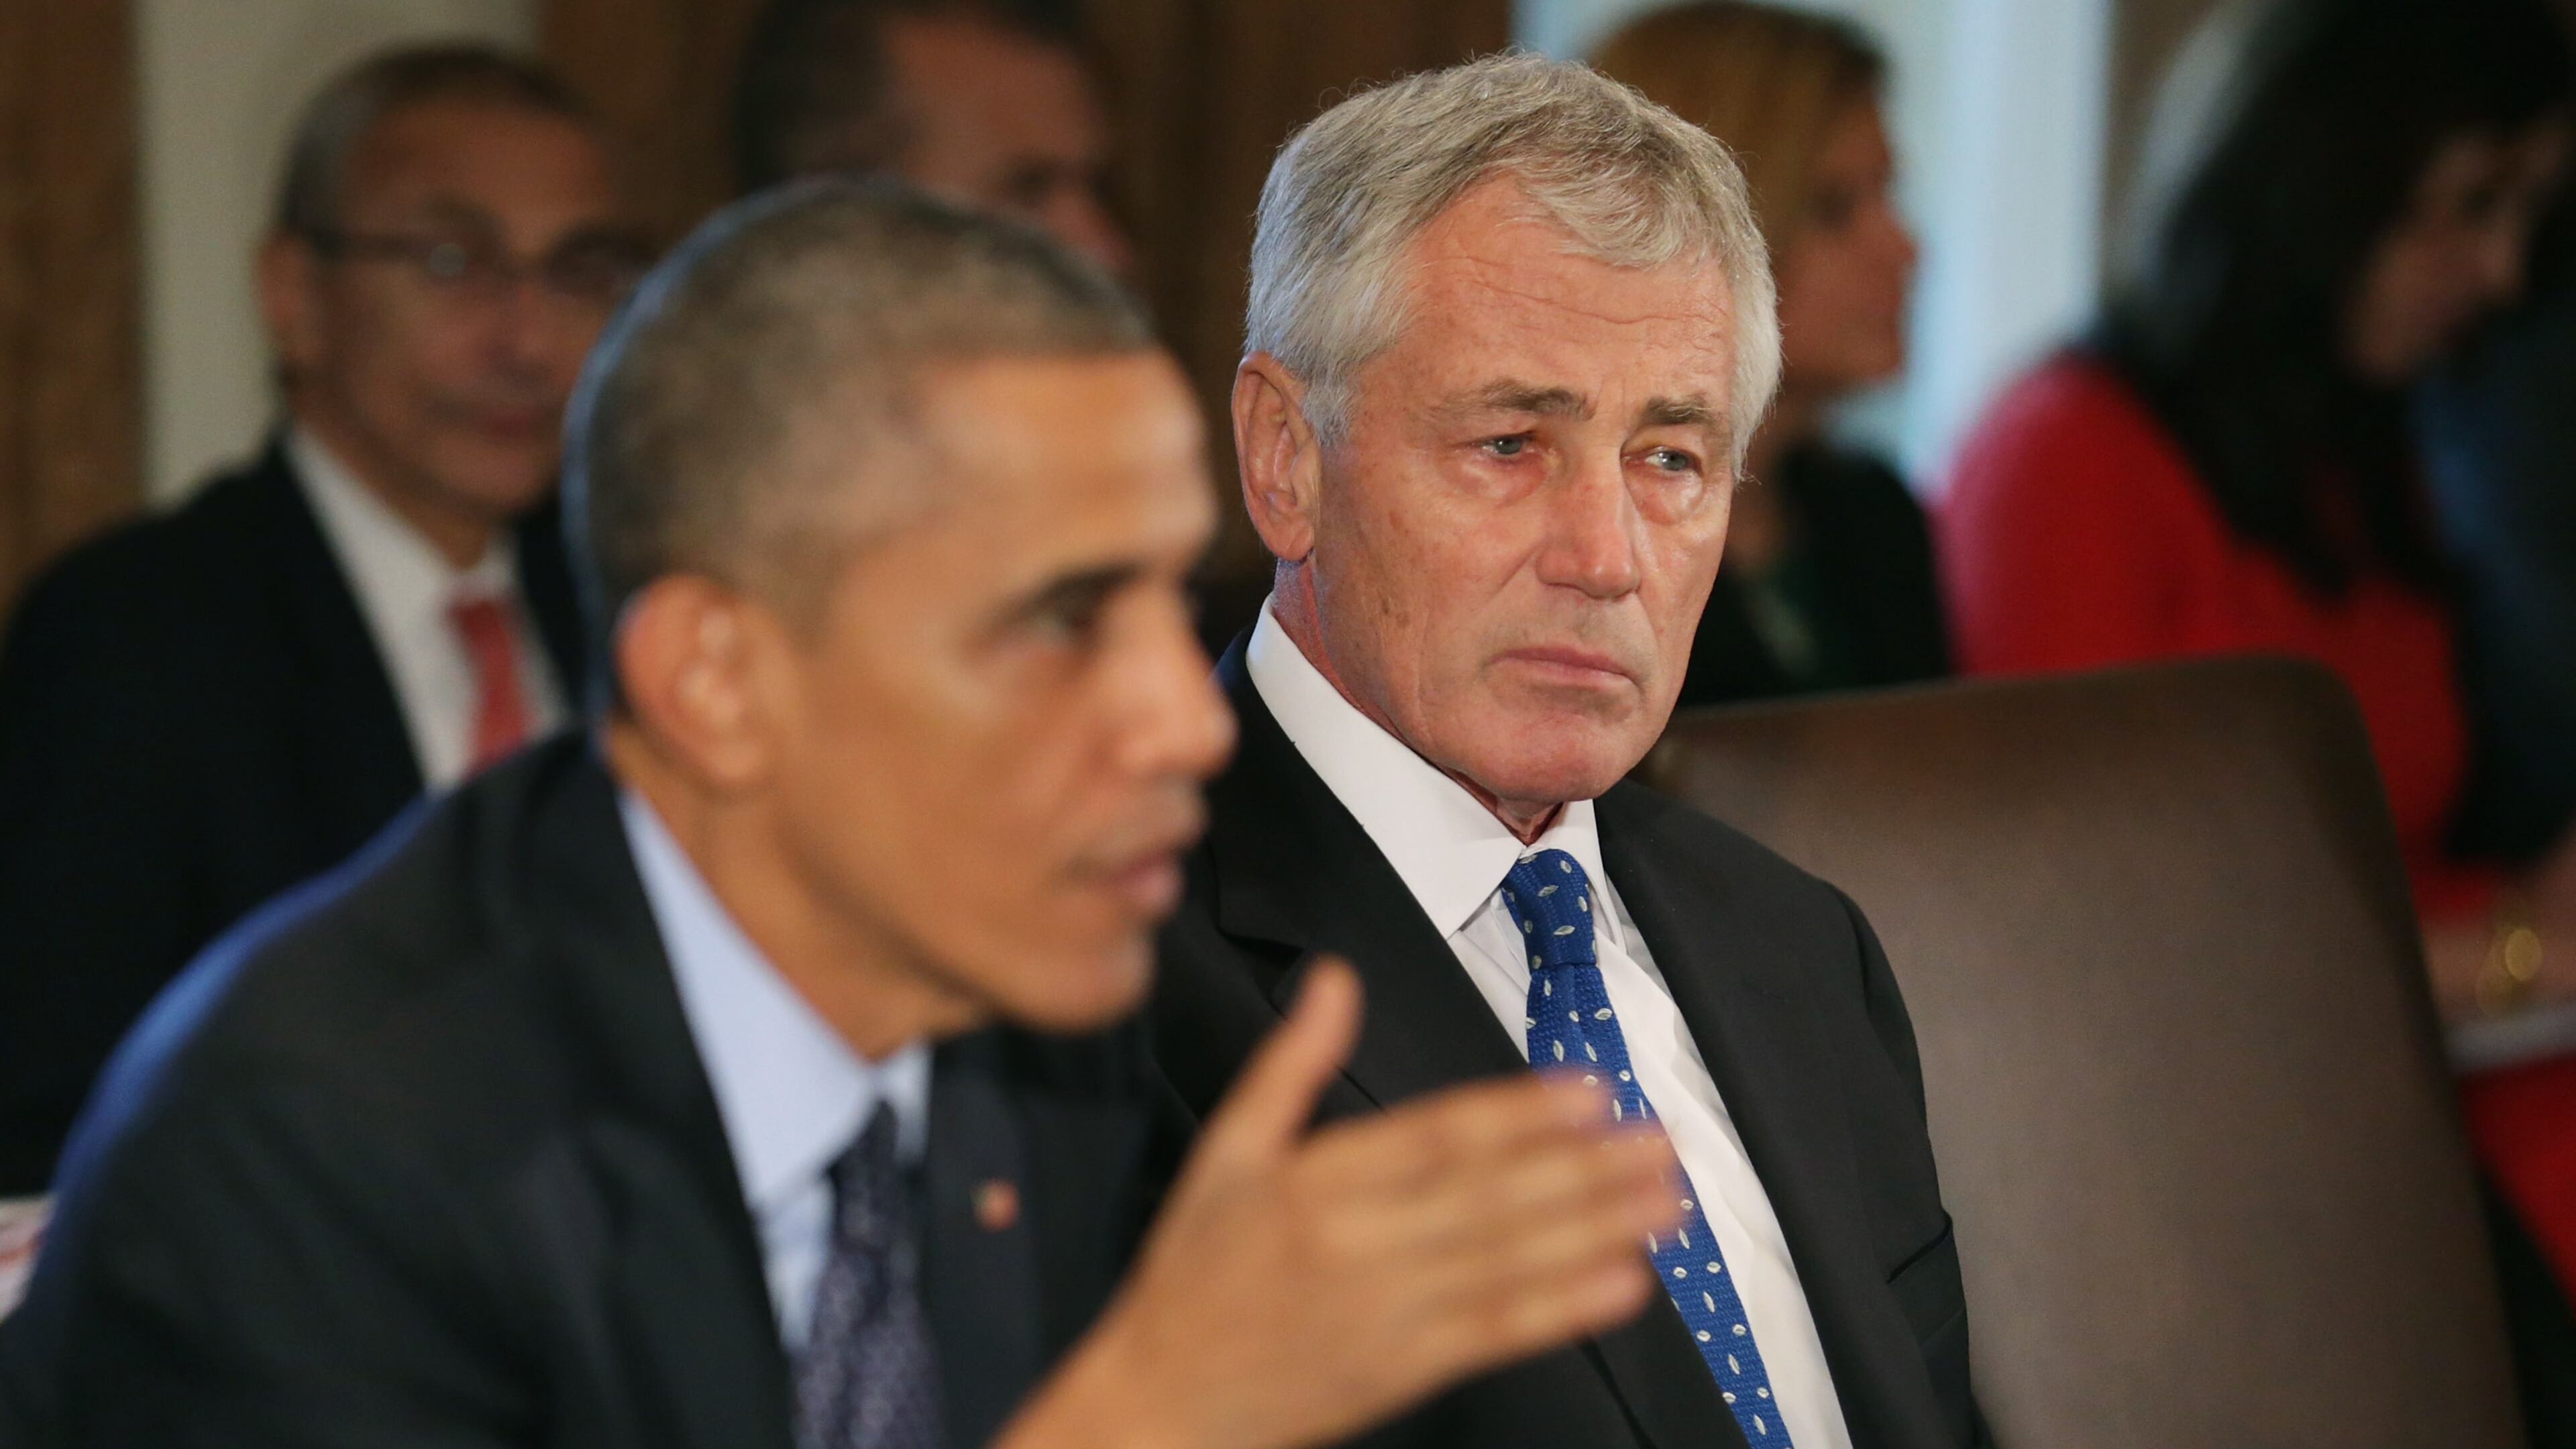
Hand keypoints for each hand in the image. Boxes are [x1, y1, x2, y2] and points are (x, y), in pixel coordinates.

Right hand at [1003, 959, 1680, 1448]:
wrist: (1165, 1399)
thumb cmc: (1195, 1271)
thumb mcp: (1226, 1151)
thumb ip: (1289, 1063)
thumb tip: (1335, 978)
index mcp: (1314, 1182)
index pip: (1435, 1137)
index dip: (1517, 1113)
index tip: (1587, 1091)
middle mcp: (1358, 1244)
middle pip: (1489, 1197)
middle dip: (1583, 1168)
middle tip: (1658, 1139)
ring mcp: (1387, 1312)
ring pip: (1507, 1261)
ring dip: (1595, 1228)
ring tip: (1663, 1200)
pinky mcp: (1406, 1369)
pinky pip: (1497, 1331)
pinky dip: (1564, 1308)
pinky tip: (1623, 1283)